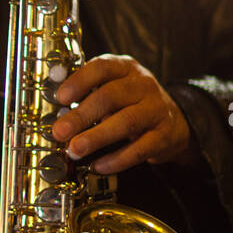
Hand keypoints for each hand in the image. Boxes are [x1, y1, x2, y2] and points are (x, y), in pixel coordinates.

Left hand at [51, 54, 199, 172]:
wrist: (175, 120)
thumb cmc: (133, 103)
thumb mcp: (113, 87)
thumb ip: (87, 94)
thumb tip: (58, 111)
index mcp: (126, 68)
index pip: (102, 67)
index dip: (80, 81)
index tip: (61, 97)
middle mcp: (143, 85)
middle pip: (110, 96)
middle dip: (81, 115)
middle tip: (60, 131)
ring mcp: (156, 109)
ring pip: (126, 122)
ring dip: (96, 137)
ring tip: (75, 150)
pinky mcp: (163, 136)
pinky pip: (139, 149)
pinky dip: (117, 159)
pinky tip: (98, 165)